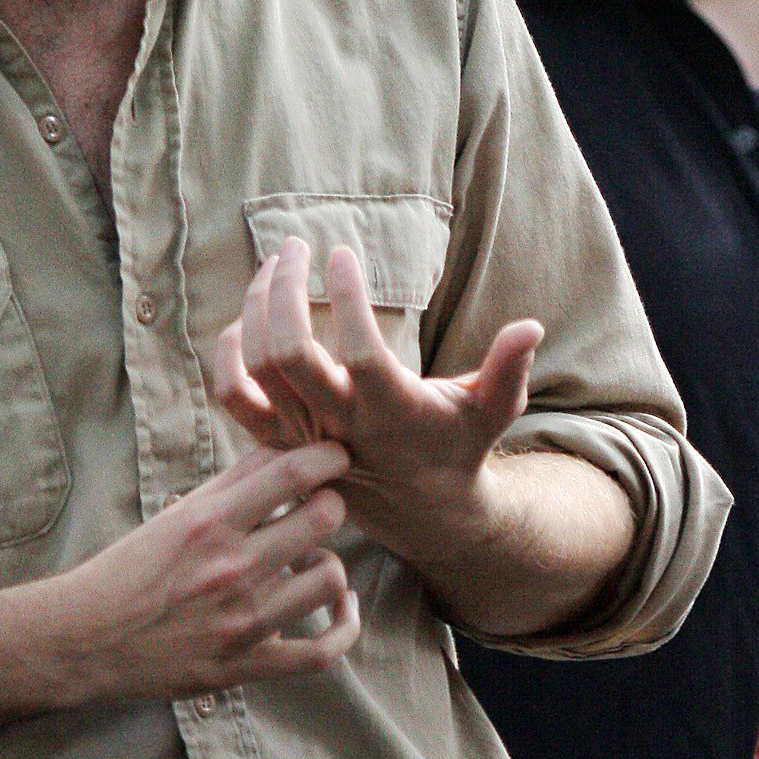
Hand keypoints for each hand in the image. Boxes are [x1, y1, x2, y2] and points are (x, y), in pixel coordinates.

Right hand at [51, 440, 359, 702]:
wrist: (83, 638)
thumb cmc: (127, 572)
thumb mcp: (172, 518)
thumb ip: (228, 488)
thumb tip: (280, 453)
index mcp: (209, 522)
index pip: (291, 472)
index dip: (327, 456)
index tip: (334, 456)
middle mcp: (230, 567)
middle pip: (323, 518)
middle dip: (332, 505)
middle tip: (322, 508)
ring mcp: (242, 619)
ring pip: (329, 579)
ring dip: (330, 565)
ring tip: (312, 563)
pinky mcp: (245, 664)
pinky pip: (321, 653)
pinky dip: (345, 628)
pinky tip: (342, 608)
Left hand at [214, 239, 542, 575]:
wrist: (421, 512)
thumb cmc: (458, 446)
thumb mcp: (491, 411)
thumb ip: (507, 370)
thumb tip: (531, 327)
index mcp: (391, 413)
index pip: (358, 350)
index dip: (346, 297)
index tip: (343, 254)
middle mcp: (338, 426)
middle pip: (287, 353)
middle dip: (284, 289)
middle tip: (299, 247)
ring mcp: (300, 435)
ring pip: (255, 366)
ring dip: (257, 305)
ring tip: (277, 264)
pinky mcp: (277, 440)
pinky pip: (231, 395)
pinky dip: (227, 351)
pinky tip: (246, 316)